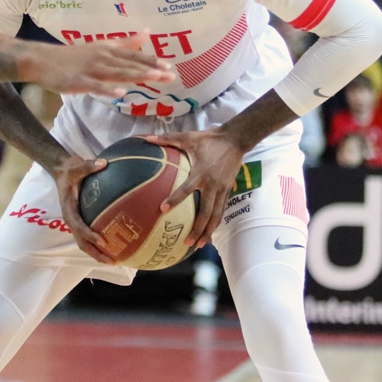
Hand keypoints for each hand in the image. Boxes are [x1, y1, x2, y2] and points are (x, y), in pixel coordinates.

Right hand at [20, 34, 173, 97]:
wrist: (43, 60)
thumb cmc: (74, 55)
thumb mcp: (102, 45)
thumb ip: (126, 42)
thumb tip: (147, 33)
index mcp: (108, 49)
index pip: (134, 55)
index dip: (152, 60)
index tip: (170, 66)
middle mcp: (102, 57)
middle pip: (130, 64)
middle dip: (151, 69)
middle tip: (170, 75)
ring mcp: (91, 70)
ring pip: (117, 73)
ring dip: (136, 75)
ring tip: (154, 78)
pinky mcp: (79, 82)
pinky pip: (96, 87)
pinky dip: (108, 90)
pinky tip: (120, 95)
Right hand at [48, 155, 117, 263]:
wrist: (61, 172)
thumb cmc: (69, 171)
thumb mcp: (76, 166)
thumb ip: (88, 165)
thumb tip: (104, 163)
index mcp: (69, 210)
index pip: (79, 226)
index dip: (90, 235)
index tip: (103, 241)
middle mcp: (72, 219)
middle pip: (82, 243)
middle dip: (96, 254)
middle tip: (113, 261)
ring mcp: (76, 222)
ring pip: (86, 243)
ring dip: (99, 254)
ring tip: (116, 261)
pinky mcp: (82, 221)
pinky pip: (91, 236)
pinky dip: (101, 244)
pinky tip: (117, 245)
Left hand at [143, 127, 245, 249]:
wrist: (235, 140)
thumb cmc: (209, 139)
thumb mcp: (188, 137)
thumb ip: (168, 139)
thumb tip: (147, 138)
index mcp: (201, 174)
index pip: (186, 189)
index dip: (175, 199)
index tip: (163, 209)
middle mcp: (212, 185)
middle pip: (206, 213)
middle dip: (198, 229)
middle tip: (188, 242)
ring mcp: (222, 190)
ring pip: (216, 216)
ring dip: (208, 231)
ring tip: (200, 245)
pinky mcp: (228, 190)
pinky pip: (222, 210)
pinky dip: (216, 222)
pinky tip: (210, 232)